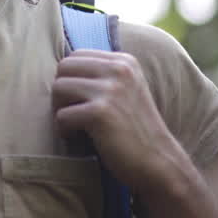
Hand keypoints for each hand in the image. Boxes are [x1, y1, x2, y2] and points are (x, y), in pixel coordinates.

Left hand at [51, 49, 180, 194]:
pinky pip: (62, 115)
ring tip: (74, 126)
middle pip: (64, 67)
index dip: (70, 79)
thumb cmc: (135, 130)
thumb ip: (103, 75)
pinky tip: (77, 138)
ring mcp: (111, 90)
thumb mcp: (127, 91)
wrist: (158, 162)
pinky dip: (64, 130)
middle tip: (71, 114)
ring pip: (59, 88)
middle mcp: (119, 69)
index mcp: (125, 61)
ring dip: (60, 110)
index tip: (78, 100)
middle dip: (61, 92)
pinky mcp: (101, 113)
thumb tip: (61, 70)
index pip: (76, 55)